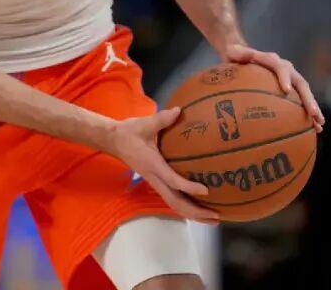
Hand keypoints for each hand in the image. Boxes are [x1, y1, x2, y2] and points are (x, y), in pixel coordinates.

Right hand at [104, 107, 220, 223]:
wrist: (113, 140)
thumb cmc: (130, 132)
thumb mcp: (145, 123)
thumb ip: (162, 119)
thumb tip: (179, 111)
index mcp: (153, 164)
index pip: (172, 180)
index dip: (188, 187)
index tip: (206, 190)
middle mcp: (154, 178)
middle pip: (175, 202)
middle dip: (196, 212)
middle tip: (216, 216)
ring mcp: (154, 182)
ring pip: (174, 205)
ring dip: (192, 214)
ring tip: (212, 219)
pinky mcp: (156, 182)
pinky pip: (172, 199)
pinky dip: (186, 207)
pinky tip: (198, 208)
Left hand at [222, 44, 324, 131]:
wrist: (243, 56)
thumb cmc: (236, 56)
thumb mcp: (234, 52)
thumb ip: (240, 53)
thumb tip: (245, 55)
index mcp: (272, 60)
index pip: (280, 67)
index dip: (285, 77)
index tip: (287, 90)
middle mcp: (286, 69)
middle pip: (300, 83)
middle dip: (308, 98)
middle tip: (313, 113)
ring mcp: (291, 79)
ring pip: (305, 94)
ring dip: (313, 108)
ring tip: (319, 125)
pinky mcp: (291, 88)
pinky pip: (301, 102)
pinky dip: (307, 114)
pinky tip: (313, 129)